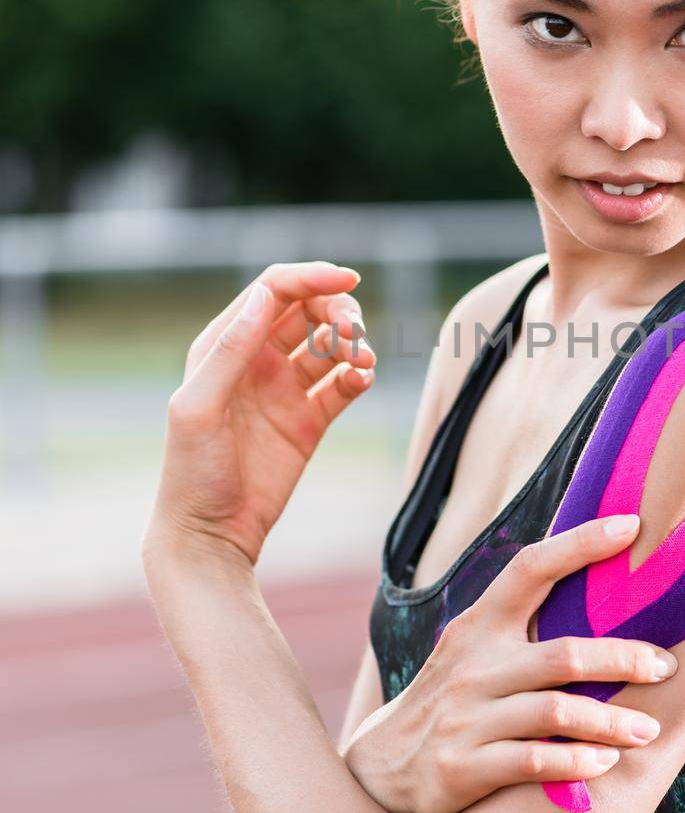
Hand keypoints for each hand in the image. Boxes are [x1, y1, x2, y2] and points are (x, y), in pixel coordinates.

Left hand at [141, 260, 376, 571]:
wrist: (211, 535)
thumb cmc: (191, 473)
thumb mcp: (198, 407)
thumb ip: (231, 351)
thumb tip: (264, 295)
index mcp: (224, 345)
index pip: (274, 291)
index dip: (311, 278)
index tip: (350, 279)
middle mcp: (256, 360)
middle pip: (309, 311)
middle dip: (338, 310)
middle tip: (356, 331)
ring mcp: (284, 389)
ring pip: (330, 345)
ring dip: (353, 343)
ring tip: (364, 362)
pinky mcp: (309, 420)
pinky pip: (342, 384)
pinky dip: (358, 376)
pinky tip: (362, 381)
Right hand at [342, 514, 677, 812]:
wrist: (382, 766)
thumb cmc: (455, 699)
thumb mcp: (475, 651)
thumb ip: (524, 627)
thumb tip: (604, 590)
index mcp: (479, 625)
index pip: (529, 568)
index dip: (580, 543)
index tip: (632, 525)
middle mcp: (473, 666)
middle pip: (563, 654)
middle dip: (624, 659)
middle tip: (667, 667)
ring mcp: (466, 718)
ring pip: (555, 712)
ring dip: (611, 722)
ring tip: (649, 730)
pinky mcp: (462, 769)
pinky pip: (533, 763)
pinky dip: (577, 762)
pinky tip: (606, 762)